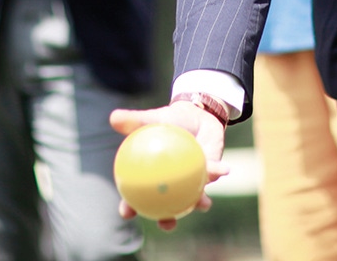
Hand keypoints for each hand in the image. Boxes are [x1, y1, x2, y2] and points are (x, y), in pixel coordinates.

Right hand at [109, 101, 229, 229]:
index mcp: (154, 177)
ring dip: (198, 203)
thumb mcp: (153, 119)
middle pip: (165, 209)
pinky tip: (223, 170)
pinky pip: (213, 174)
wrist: (196, 114)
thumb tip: (113, 117)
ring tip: (202, 203)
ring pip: (193, 199)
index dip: (130, 208)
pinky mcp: (210, 174)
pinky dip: (217, 172)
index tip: (126, 213)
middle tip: (166, 222)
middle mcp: (172, 185)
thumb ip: (136, 121)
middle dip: (166, 220)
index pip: (136, 197)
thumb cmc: (170, 120)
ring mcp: (191, 182)